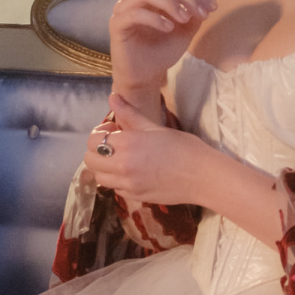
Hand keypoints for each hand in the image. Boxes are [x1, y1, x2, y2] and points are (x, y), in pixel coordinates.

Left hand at [83, 93, 208, 206]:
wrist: (204, 176)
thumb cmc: (183, 147)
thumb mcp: (154, 127)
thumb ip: (129, 113)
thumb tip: (112, 97)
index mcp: (126, 145)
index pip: (92, 141)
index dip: (99, 133)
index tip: (114, 130)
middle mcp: (122, 167)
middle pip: (90, 161)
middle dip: (98, 151)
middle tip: (115, 144)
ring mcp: (128, 185)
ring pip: (100, 177)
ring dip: (106, 166)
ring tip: (123, 159)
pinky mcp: (136, 198)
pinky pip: (115, 189)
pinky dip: (118, 181)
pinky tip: (133, 172)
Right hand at [109, 0, 217, 96]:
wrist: (146, 76)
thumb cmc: (162, 50)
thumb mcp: (186, 29)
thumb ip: (196, 9)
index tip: (212, 7)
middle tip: (202, 13)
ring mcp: (123, 8)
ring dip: (170, 3)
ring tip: (185, 19)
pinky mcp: (116, 24)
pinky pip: (135, 13)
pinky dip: (155, 18)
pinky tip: (169, 28)